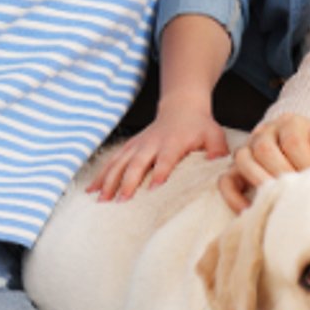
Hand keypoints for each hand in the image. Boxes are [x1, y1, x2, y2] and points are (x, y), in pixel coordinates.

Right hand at [91, 104, 228, 200]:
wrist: (181, 108)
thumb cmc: (199, 127)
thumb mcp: (213, 134)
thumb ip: (217, 150)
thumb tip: (218, 165)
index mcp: (174, 142)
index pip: (166, 159)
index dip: (160, 172)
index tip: (152, 189)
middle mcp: (152, 143)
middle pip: (138, 162)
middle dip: (128, 181)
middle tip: (121, 201)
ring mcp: (138, 145)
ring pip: (120, 162)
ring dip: (110, 180)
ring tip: (101, 200)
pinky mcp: (130, 147)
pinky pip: (112, 161)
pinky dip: (101, 175)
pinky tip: (91, 190)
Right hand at [219, 114, 309, 212]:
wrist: (299, 147)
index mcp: (293, 122)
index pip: (294, 141)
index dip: (306, 164)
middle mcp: (266, 131)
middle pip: (265, 148)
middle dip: (282, 174)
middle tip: (297, 198)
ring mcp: (247, 149)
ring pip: (243, 159)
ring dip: (259, 182)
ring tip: (277, 203)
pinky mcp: (234, 170)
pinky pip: (226, 181)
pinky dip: (234, 197)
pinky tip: (250, 212)